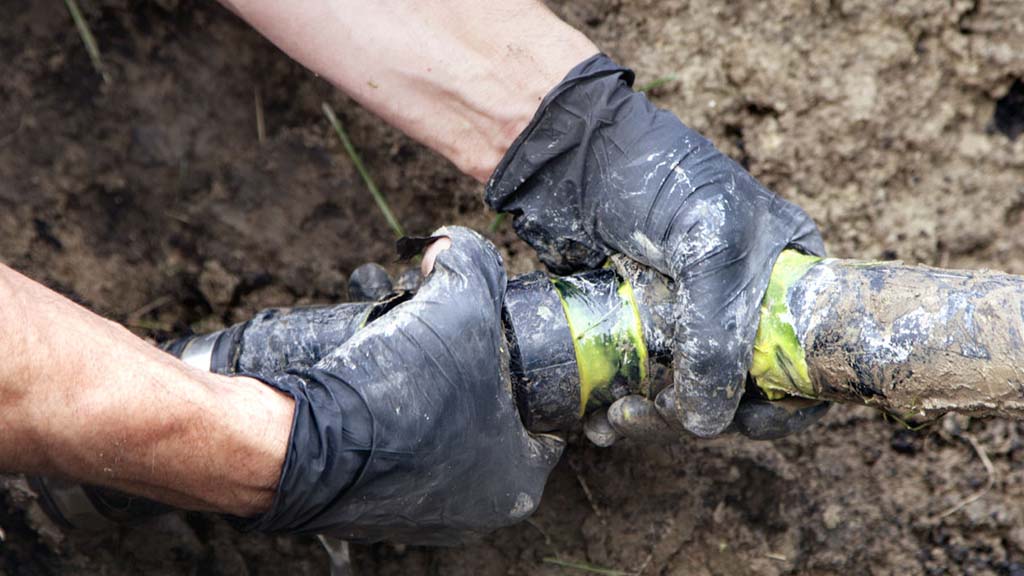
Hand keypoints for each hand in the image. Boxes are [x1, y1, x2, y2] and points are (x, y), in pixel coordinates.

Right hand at [235, 227, 562, 543]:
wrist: (303, 445)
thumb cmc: (400, 392)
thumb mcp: (459, 305)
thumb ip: (473, 264)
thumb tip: (452, 245)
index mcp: (517, 479)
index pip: (544, 422)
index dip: (527, 375)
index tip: (504, 347)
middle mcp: (475, 511)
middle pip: (489, 427)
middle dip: (472, 383)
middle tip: (448, 346)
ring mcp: (421, 519)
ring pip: (440, 442)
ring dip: (428, 405)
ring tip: (406, 362)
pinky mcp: (370, 513)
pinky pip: (395, 459)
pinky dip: (389, 428)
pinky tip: (374, 394)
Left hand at [486, 54, 828, 439]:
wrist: (577, 153)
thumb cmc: (661, 181)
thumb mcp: (710, 248)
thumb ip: (717, 335)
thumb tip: (707, 424)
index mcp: (785, 279)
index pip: (807, 361)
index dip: (786, 404)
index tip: (748, 423)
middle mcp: (742, 306)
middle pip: (741, 391)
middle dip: (700, 415)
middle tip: (652, 415)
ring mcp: (687, 319)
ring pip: (686, 395)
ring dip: (654, 420)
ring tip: (614, 420)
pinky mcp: (637, 328)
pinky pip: (641, 385)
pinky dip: (622, 408)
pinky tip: (598, 418)